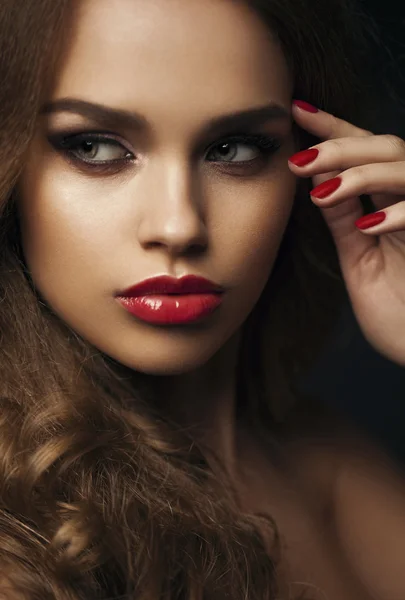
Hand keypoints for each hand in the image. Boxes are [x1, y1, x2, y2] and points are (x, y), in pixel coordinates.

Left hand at [288, 99, 404, 366]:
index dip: (333, 128)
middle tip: (298, 158)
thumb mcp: (361, 258)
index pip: (365, 151)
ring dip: (362, 174)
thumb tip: (317, 179)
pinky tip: (369, 224)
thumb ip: (344, 218)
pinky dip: (398, 214)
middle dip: (341, 146)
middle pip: (387, 147)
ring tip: (323, 190)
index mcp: (392, 204)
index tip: (295, 111)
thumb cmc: (398, 311)